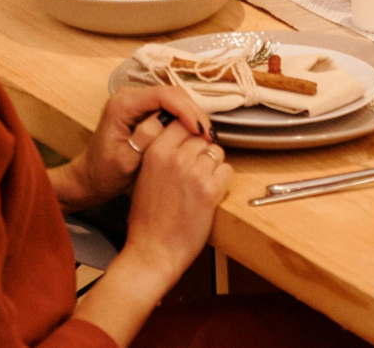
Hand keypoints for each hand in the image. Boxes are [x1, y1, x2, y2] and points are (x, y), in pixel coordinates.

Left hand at [61, 86, 214, 209]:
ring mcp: (137, 101)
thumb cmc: (105, 173)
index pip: (164, 96)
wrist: (91, 178)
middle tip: (208, 135)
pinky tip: (194, 134)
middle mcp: (129, 96)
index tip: (200, 130)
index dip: (186, 110)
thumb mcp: (126, 160)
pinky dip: (184, 119)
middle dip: (193, 112)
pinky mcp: (143, 110)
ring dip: (191, 116)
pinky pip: (170, 107)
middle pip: (172, 94)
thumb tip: (168, 122)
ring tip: (204, 136)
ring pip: (174, 99)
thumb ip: (146, 138)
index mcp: (122, 104)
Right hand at [117, 112, 232, 285]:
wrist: (152, 250)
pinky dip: (222, 180)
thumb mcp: (145, 176)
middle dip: (202, 151)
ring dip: (213, 166)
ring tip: (201, 184)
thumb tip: (184, 139)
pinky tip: (209, 193)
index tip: (190, 145)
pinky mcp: (211, 189)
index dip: (189, 134)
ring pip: (216, 152)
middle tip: (196, 171)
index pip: (182, 123)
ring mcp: (194, 172)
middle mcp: (175, 158)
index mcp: (155, 152)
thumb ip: (163, 154)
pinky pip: (227, 170)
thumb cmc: (147, 219)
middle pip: (202, 137)